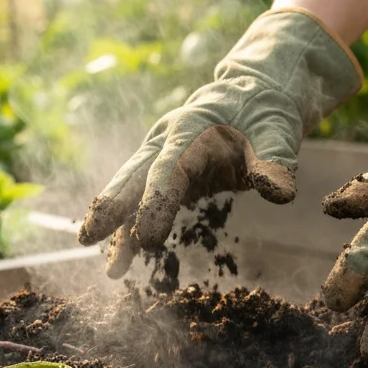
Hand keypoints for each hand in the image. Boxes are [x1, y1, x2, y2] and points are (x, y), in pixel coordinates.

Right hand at [77, 9, 360, 276]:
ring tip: (110, 269)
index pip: (169, 169)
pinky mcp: (164, 174)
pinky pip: (141, 203)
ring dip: (118, 229)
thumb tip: (278, 192)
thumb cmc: (265, 114)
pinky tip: (119, 261)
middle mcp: (166, 141)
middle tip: (88, 238)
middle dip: (112, 208)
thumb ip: (276, 160)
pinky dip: (130, 230)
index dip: (155, 202)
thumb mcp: (278, 131)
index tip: (147, 237)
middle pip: (134, 176)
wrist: (254, 98)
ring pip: (131, 192)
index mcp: (191, 129)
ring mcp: (160, 157)